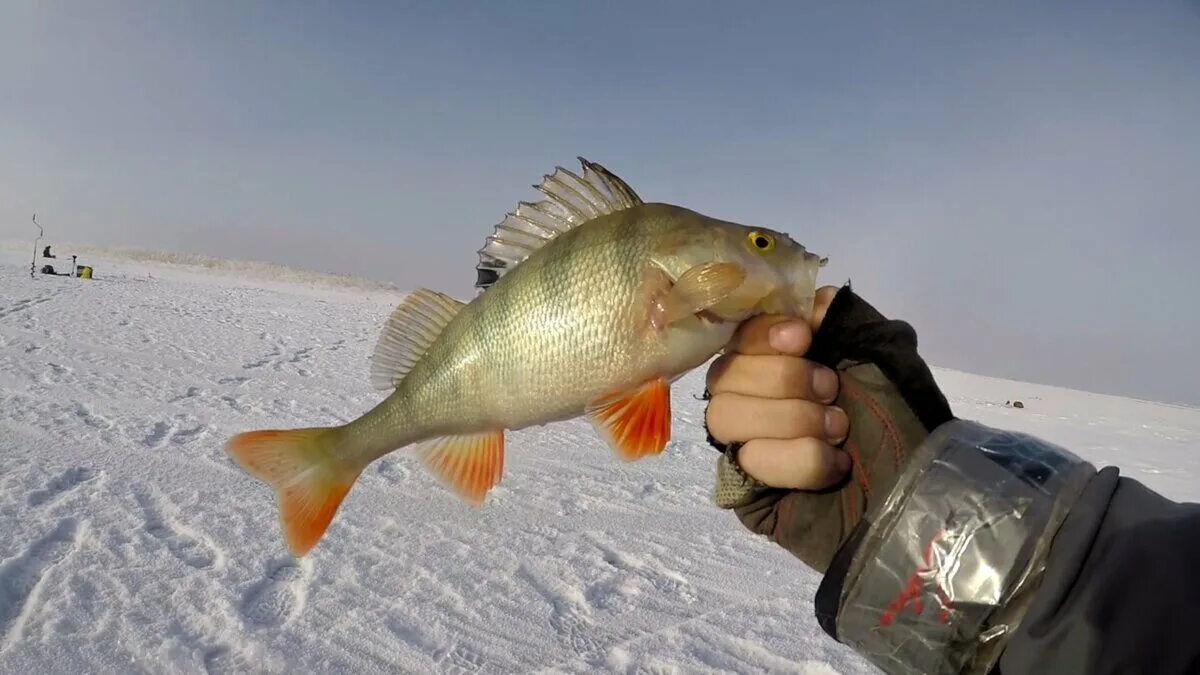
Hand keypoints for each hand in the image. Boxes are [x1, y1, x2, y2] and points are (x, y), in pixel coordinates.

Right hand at [707, 285, 953, 573]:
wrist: (922, 484)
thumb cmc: (901, 414)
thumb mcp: (881, 349)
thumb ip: (842, 316)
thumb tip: (808, 301)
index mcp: (777, 360)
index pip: (737, 336)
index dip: (761, 334)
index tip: (804, 338)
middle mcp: (752, 398)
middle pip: (723, 376)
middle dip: (784, 380)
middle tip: (833, 393)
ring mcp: (745, 444)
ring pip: (725, 417)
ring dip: (790, 418)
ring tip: (837, 430)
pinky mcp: (749, 489)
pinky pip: (749, 463)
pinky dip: (799, 460)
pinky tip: (835, 465)